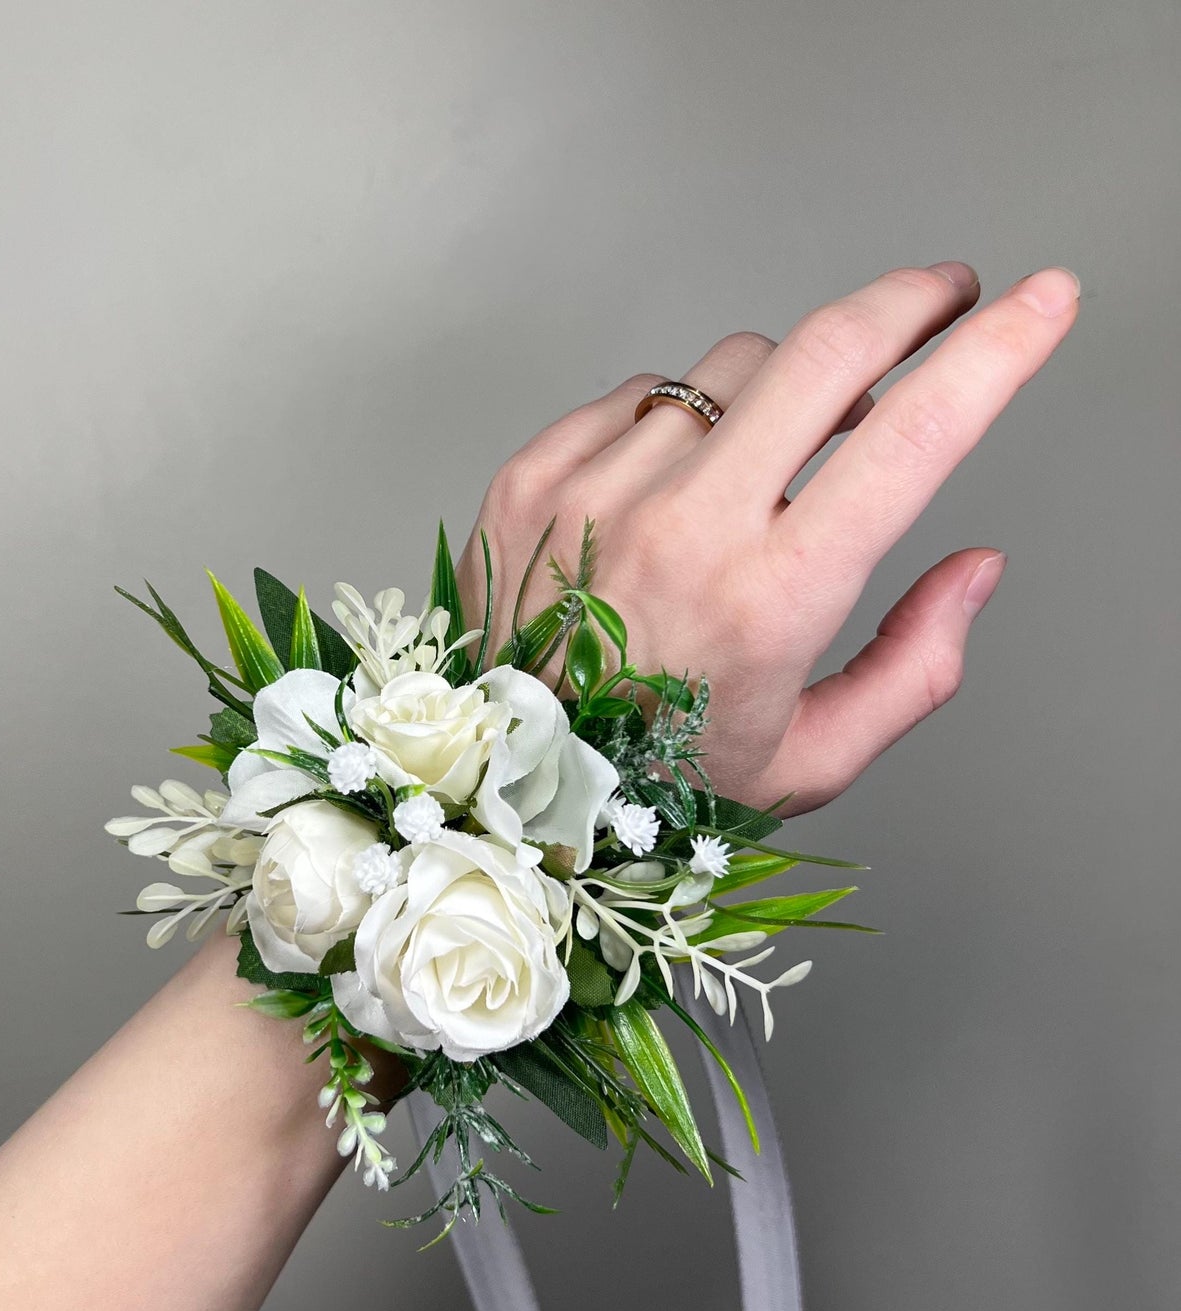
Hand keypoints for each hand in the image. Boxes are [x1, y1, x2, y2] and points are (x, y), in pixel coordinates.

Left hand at [455, 262, 1080, 813]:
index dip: (996, 351)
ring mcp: (598, 490)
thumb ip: (914, 669)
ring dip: (782, 387)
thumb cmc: (652, 782)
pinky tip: (675, 483)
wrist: (499, 782)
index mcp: (769, 600)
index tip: (1041, 303)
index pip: (912, 438)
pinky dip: (681, 419)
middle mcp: (682, 528)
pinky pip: (641, 394)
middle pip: (824, 349)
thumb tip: (976, 569)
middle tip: (942, 298)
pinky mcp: (533, 474)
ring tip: (778, 454)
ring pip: (731, 367)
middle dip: (906, 303)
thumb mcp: (808, 761)